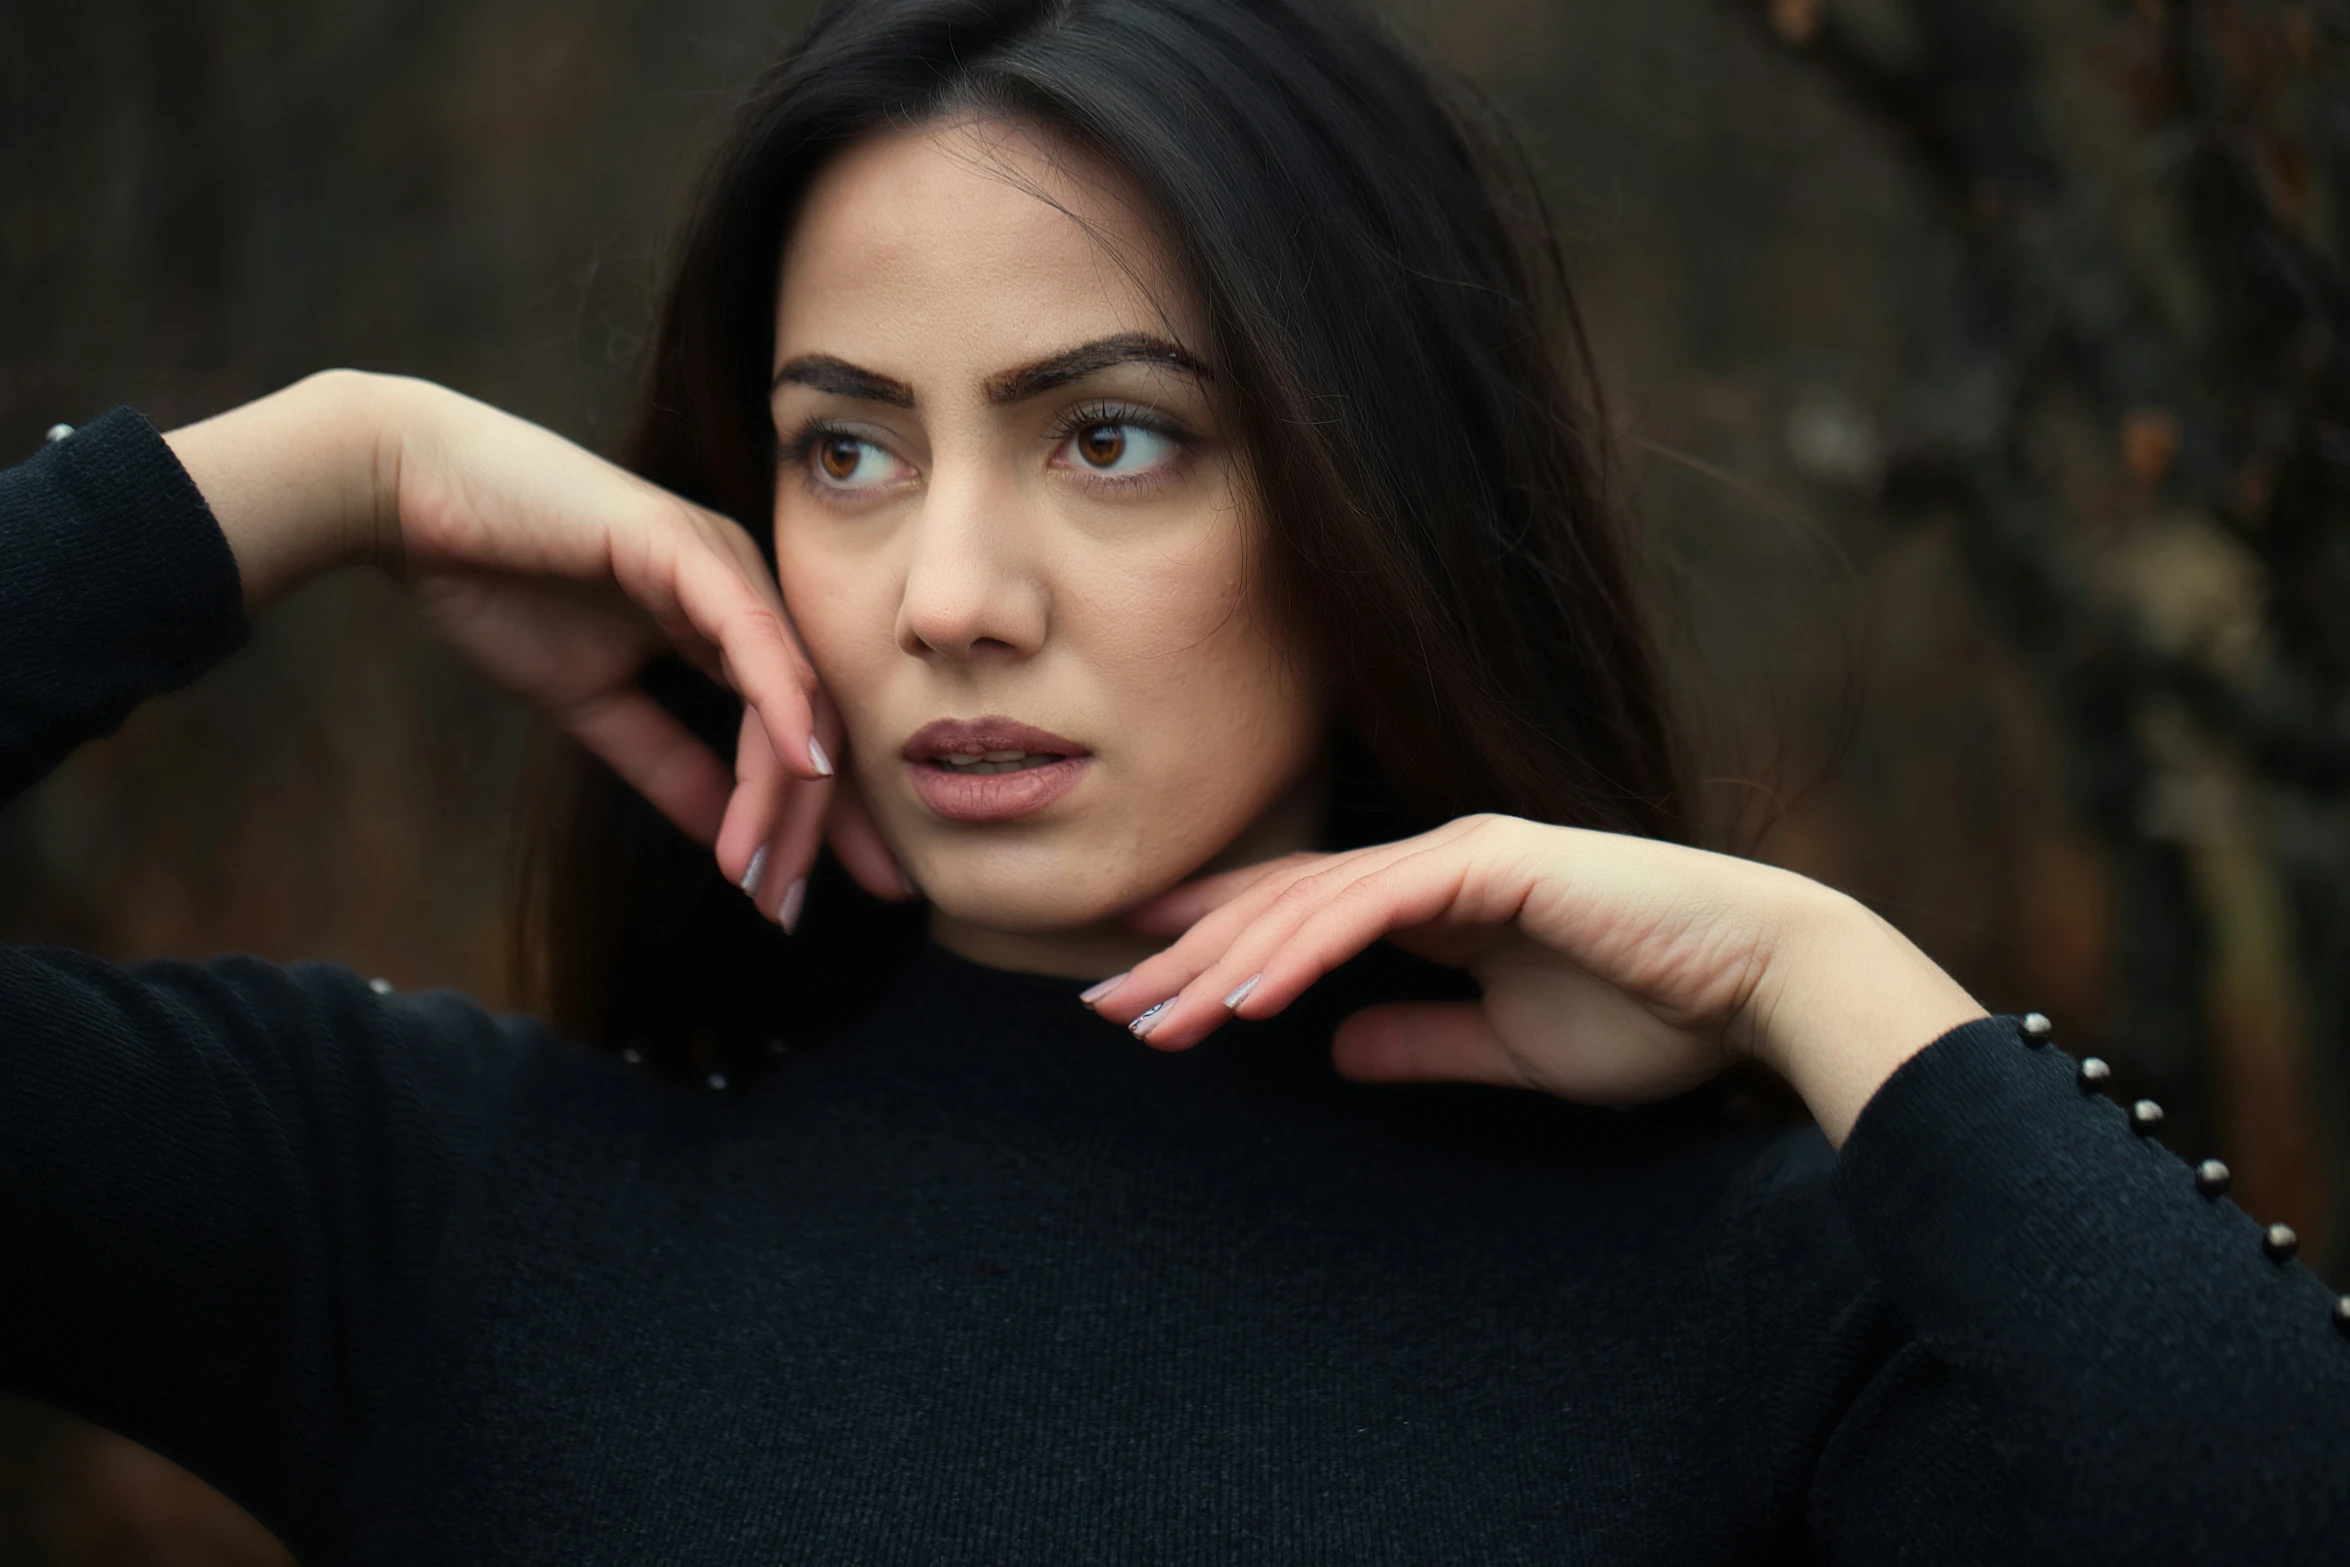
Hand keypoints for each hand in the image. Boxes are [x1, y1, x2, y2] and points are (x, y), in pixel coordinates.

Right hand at [165, 370, 906, 918]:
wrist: (411, 499)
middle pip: (813, 723)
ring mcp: (725, 563)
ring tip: (770, 872)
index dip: (809, 823)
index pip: (797, 735)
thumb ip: (667, 765)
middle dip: (817, 826)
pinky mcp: (687, 544)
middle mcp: (746, 595)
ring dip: (787, 793)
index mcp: (730, 627)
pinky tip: (800, 767)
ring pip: (792, 692)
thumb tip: (727, 841)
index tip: (799, 903)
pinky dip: (781, 703)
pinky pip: (754, 635)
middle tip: (797, 910)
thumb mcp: (595, 705)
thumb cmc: (499, 585)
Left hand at [1085, 815, 1984, 1144]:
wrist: (1761, 982)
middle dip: (1185, 958)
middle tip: (1105, 1010)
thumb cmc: (1655, 1014)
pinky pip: (1368, 909)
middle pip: (1279, 905)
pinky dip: (1297, 952)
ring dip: (1222, 964)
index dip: (1213, 946)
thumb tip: (1337, 1052)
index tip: (1139, 991)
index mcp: (1436, 898)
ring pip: (1306, 904)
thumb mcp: (1509, 1048)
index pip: (1299, 917)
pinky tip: (1239, 998)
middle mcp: (1434, 862)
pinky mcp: (1490, 863)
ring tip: (1151, 1022)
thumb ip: (1421, 1042)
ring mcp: (1458, 854)